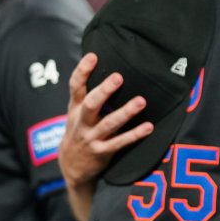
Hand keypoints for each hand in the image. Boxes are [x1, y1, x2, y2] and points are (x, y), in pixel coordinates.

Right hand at [58, 53, 151, 188]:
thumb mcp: (77, 111)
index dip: (82, 71)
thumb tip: (105, 62)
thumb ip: (89, 92)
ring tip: (140, 101)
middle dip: (104, 91)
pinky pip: (120, 143)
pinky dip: (134, 135)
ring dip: (125, 112)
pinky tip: (148, 127)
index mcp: (75, 108)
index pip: (75, 87)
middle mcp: (82, 122)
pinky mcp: (102, 152)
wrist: (71, 164)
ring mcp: (91, 137)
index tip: (93, 56)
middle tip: (118, 77)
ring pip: (109, 124)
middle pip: (91, 104)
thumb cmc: (80, 128)